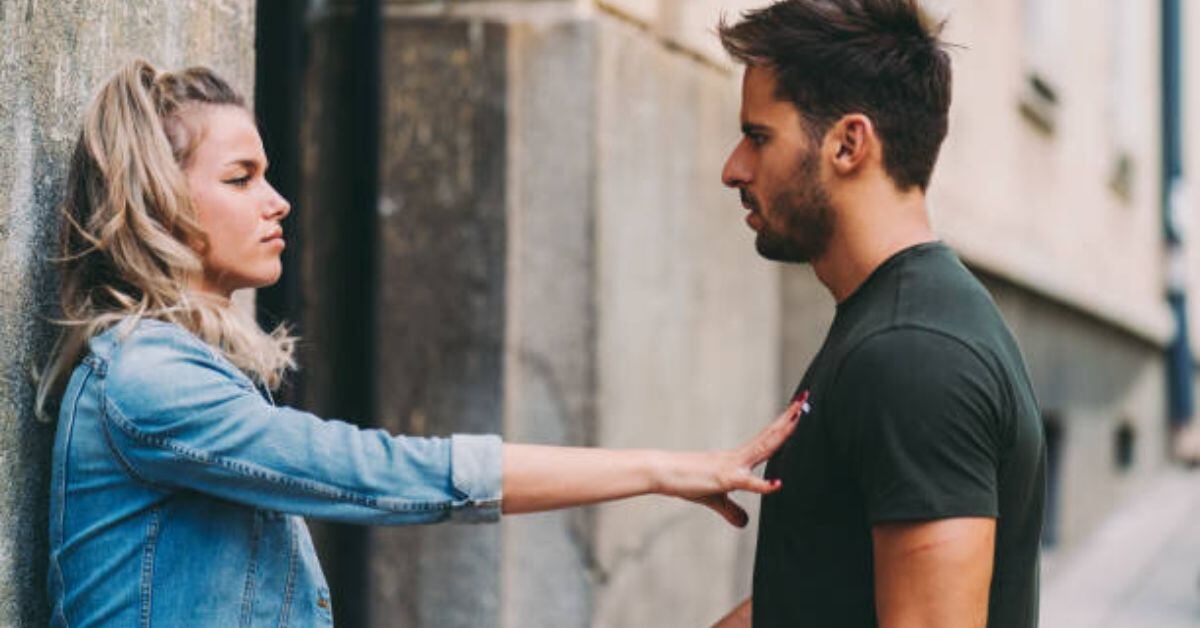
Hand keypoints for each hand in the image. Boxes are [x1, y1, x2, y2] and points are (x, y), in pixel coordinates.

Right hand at [654, 398, 803, 526]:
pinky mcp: (723, 479)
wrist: (661, 472)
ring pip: (764, 447)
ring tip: (798, 415)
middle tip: (805, 400)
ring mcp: (732, 466)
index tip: (797, 410)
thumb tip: (744, 523)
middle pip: (770, 436)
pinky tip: (777, 485)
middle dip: (789, 419)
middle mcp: (738, 457)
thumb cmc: (684, 482)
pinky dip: (763, 484)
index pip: (767, 440)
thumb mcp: (713, 499)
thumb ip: (731, 510)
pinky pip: (747, 482)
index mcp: (738, 459)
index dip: (783, 426)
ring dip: (782, 432)